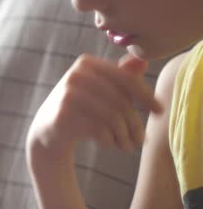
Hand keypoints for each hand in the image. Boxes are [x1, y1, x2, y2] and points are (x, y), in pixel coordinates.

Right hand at [29, 54, 161, 154]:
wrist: (48, 129)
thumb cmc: (82, 107)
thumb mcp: (102, 90)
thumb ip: (122, 76)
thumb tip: (142, 62)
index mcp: (87, 63)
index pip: (126, 78)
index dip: (146, 95)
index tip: (160, 111)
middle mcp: (76, 75)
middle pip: (120, 100)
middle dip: (135, 123)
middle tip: (141, 140)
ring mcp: (67, 94)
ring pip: (111, 116)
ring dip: (124, 135)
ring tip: (128, 146)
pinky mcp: (62, 115)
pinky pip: (97, 129)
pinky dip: (108, 140)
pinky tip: (109, 144)